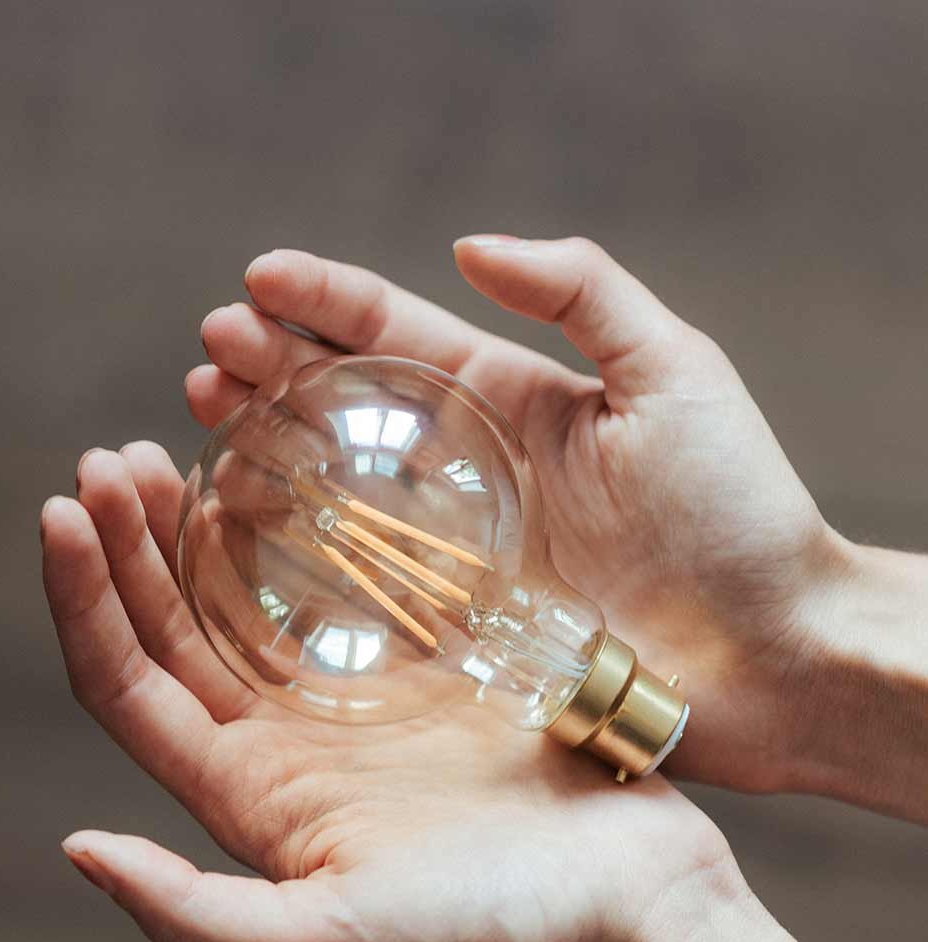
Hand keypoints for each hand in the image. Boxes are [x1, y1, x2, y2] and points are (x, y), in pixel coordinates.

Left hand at [42, 442, 731, 941]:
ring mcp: (350, 705)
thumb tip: (77, 849)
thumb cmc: (492, 936)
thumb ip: (196, 911)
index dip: (83, 603)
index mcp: (247, 800)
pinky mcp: (421, 673)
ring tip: (173, 451)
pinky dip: (300, 533)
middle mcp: (282, 748)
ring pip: (244, 601)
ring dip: (197, 529)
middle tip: (112, 459)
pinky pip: (340, 588)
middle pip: (171, 633)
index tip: (62, 510)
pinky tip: (284, 479)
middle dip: (127, 547)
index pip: (129, 688)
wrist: (628, 909)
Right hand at [187, 236, 846, 794]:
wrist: (774, 652)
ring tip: (209, 420)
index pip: (402, 338)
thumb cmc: (737, 512)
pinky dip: (301, 558)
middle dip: (277, 372)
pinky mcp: (460, 626)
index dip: (326, 304)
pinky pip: (364, 586)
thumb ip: (583, 292)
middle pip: (354, 408)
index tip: (256, 279)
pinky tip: (247, 531)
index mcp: (518, 403)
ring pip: (343, 491)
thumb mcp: (675, 373)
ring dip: (272, 453)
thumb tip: (473, 247)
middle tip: (210, 353)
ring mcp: (461, 551)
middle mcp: (476, 471)